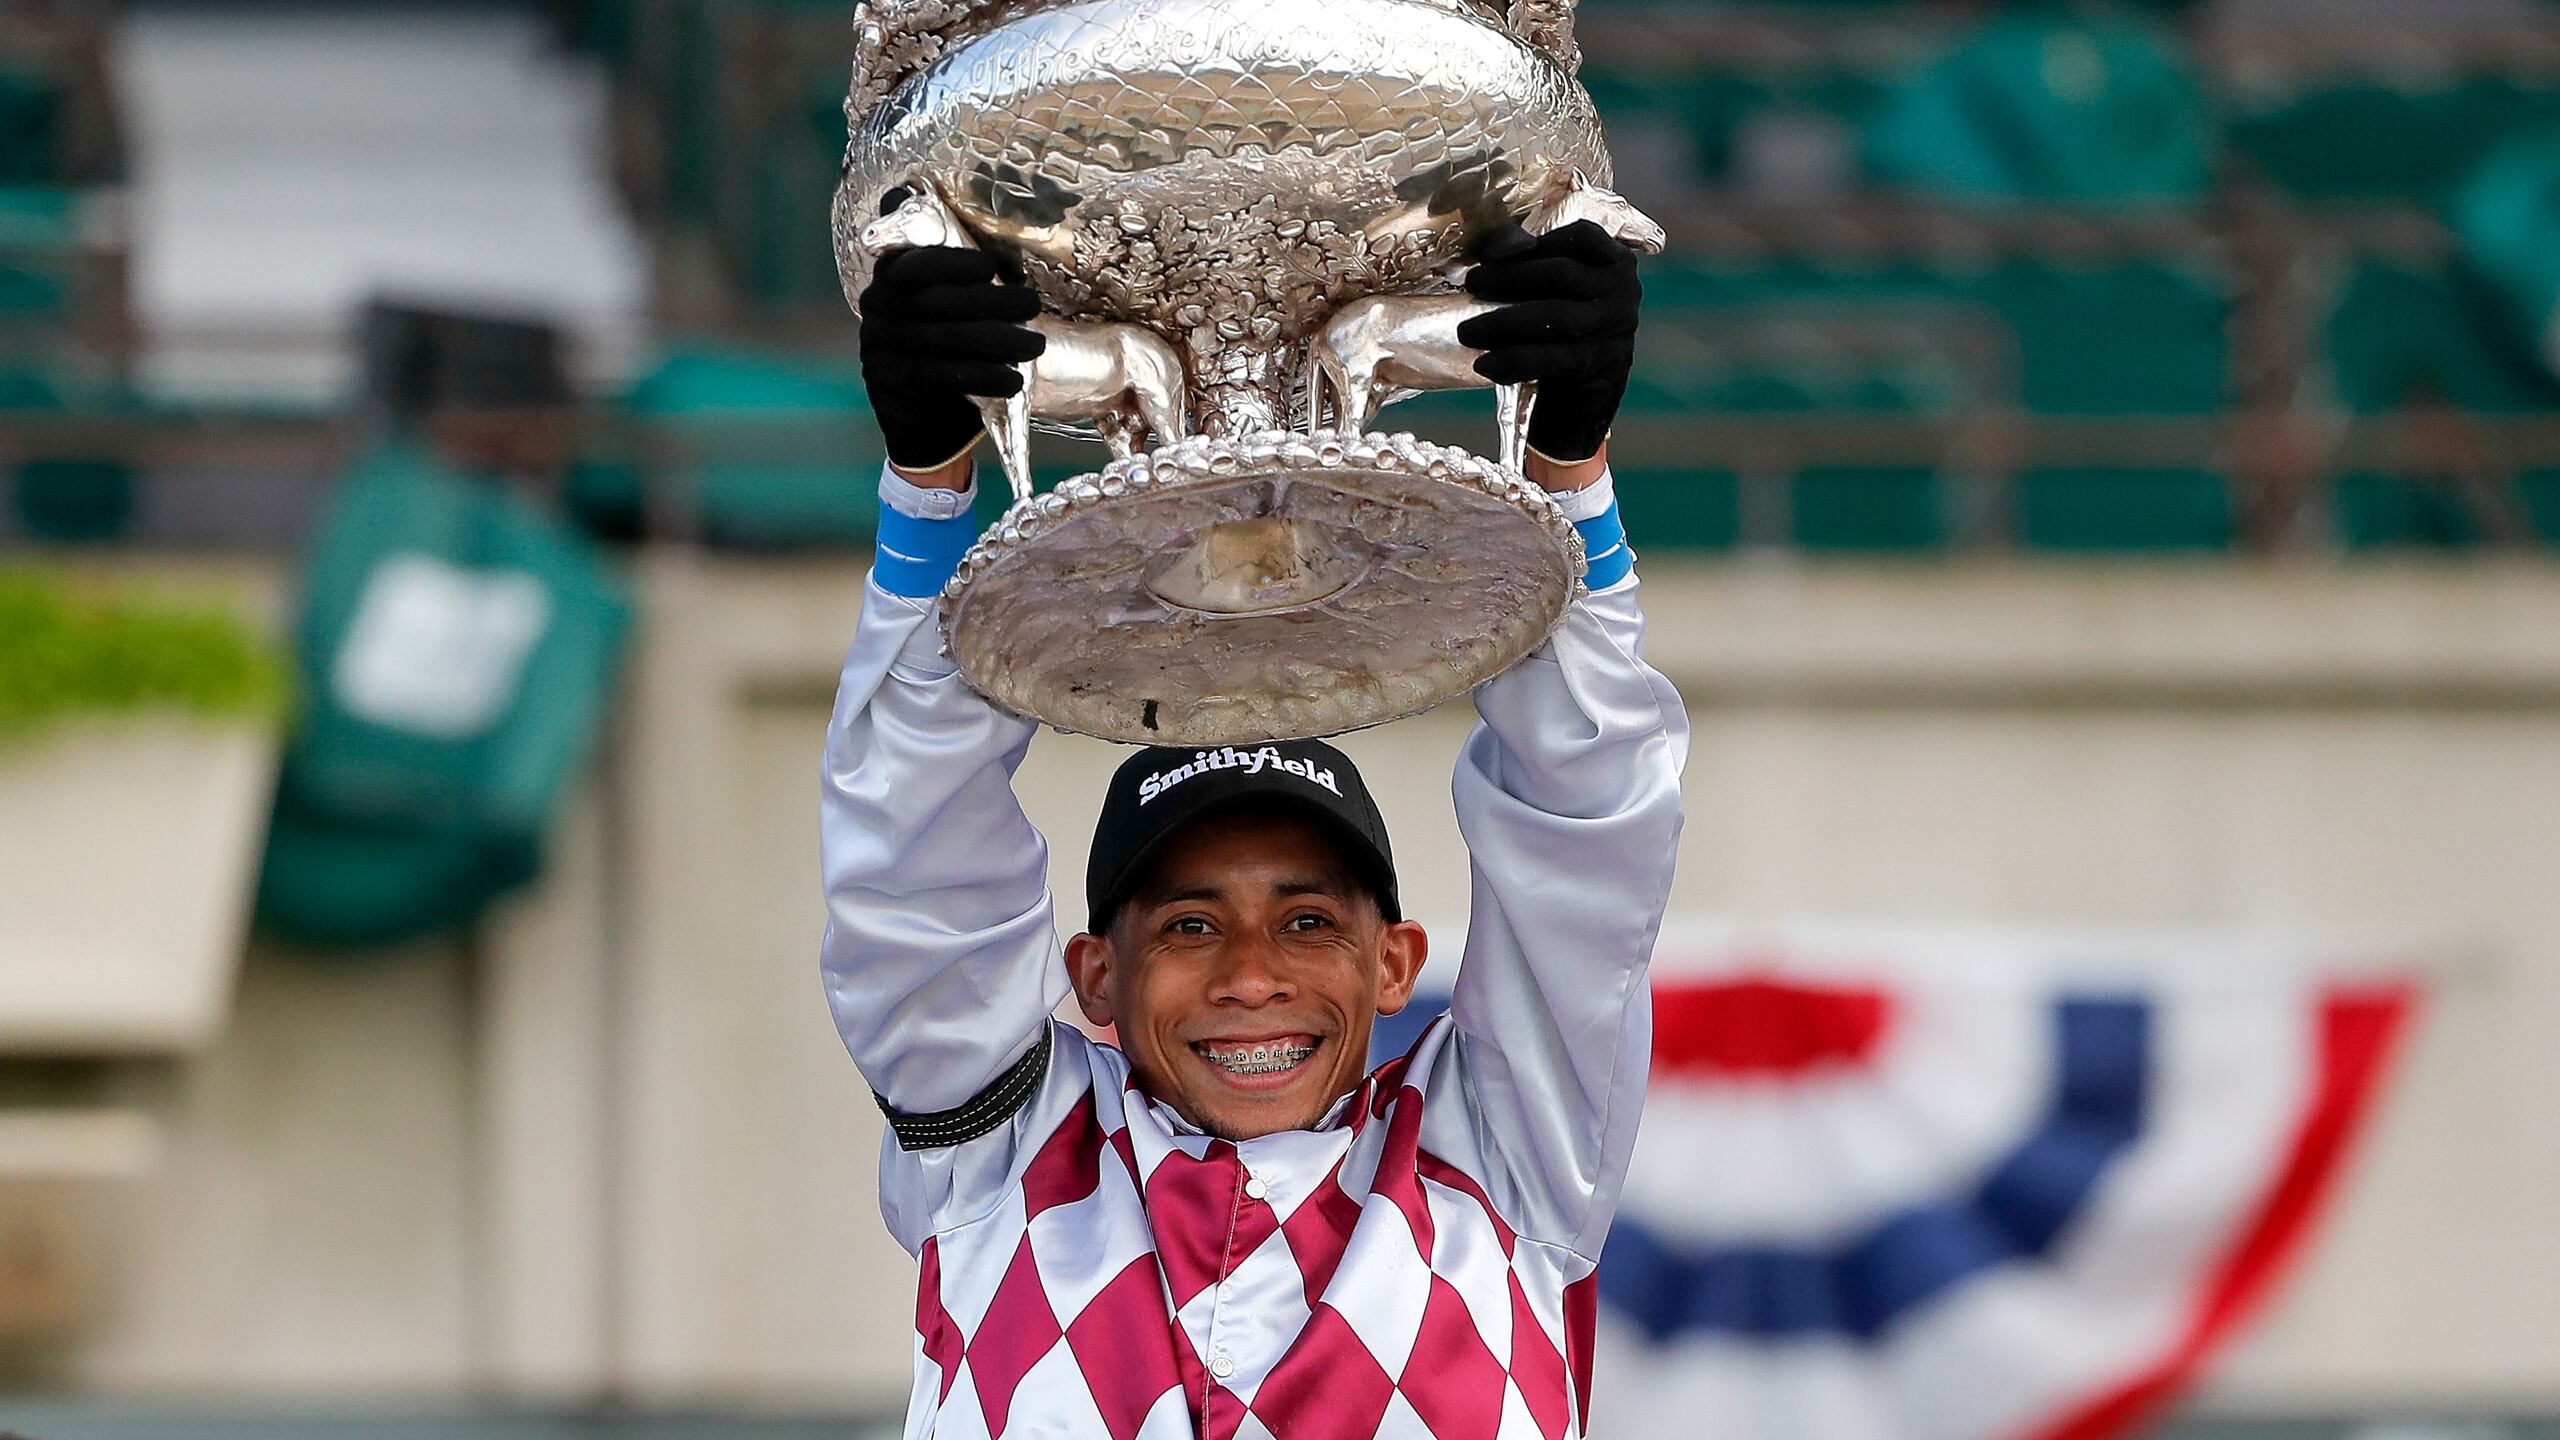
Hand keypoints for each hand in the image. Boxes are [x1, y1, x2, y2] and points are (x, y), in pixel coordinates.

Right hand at [857, 245, 1045, 473]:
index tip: (991, 267)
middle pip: (937, 300)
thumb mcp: (944, 304)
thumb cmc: (944, 345)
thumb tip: (996, 253)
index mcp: (890, 273)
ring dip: (998, 339)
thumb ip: (958, 274)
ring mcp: (881, 346)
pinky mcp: (894, 384)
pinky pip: (942, 376)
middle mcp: (878, 305)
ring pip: (944, 338)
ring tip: (1035, 344)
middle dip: (991, 301)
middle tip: (1032, 304)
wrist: (922, 416)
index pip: (917, 262)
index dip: (953, 262)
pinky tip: (1014, 379)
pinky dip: (983, 376)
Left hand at [1457, 219, 1641, 465]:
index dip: (1537, 241)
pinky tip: (1485, 364)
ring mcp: (1618, 328)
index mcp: (1615, 260)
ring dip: (1504, 322)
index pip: (1580, 236)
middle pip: (1562, 274)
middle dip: (1509, 278)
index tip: (1491, 254)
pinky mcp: (1604, 366)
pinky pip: (1554, 359)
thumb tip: (1496, 248)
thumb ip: (1531, 262)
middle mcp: (1624, 290)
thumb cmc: (1560, 329)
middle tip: (1471, 283)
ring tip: (1467, 331)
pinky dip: (1515, 361)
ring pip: (1556, 317)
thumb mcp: (1554, 291)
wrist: (1583, 397)